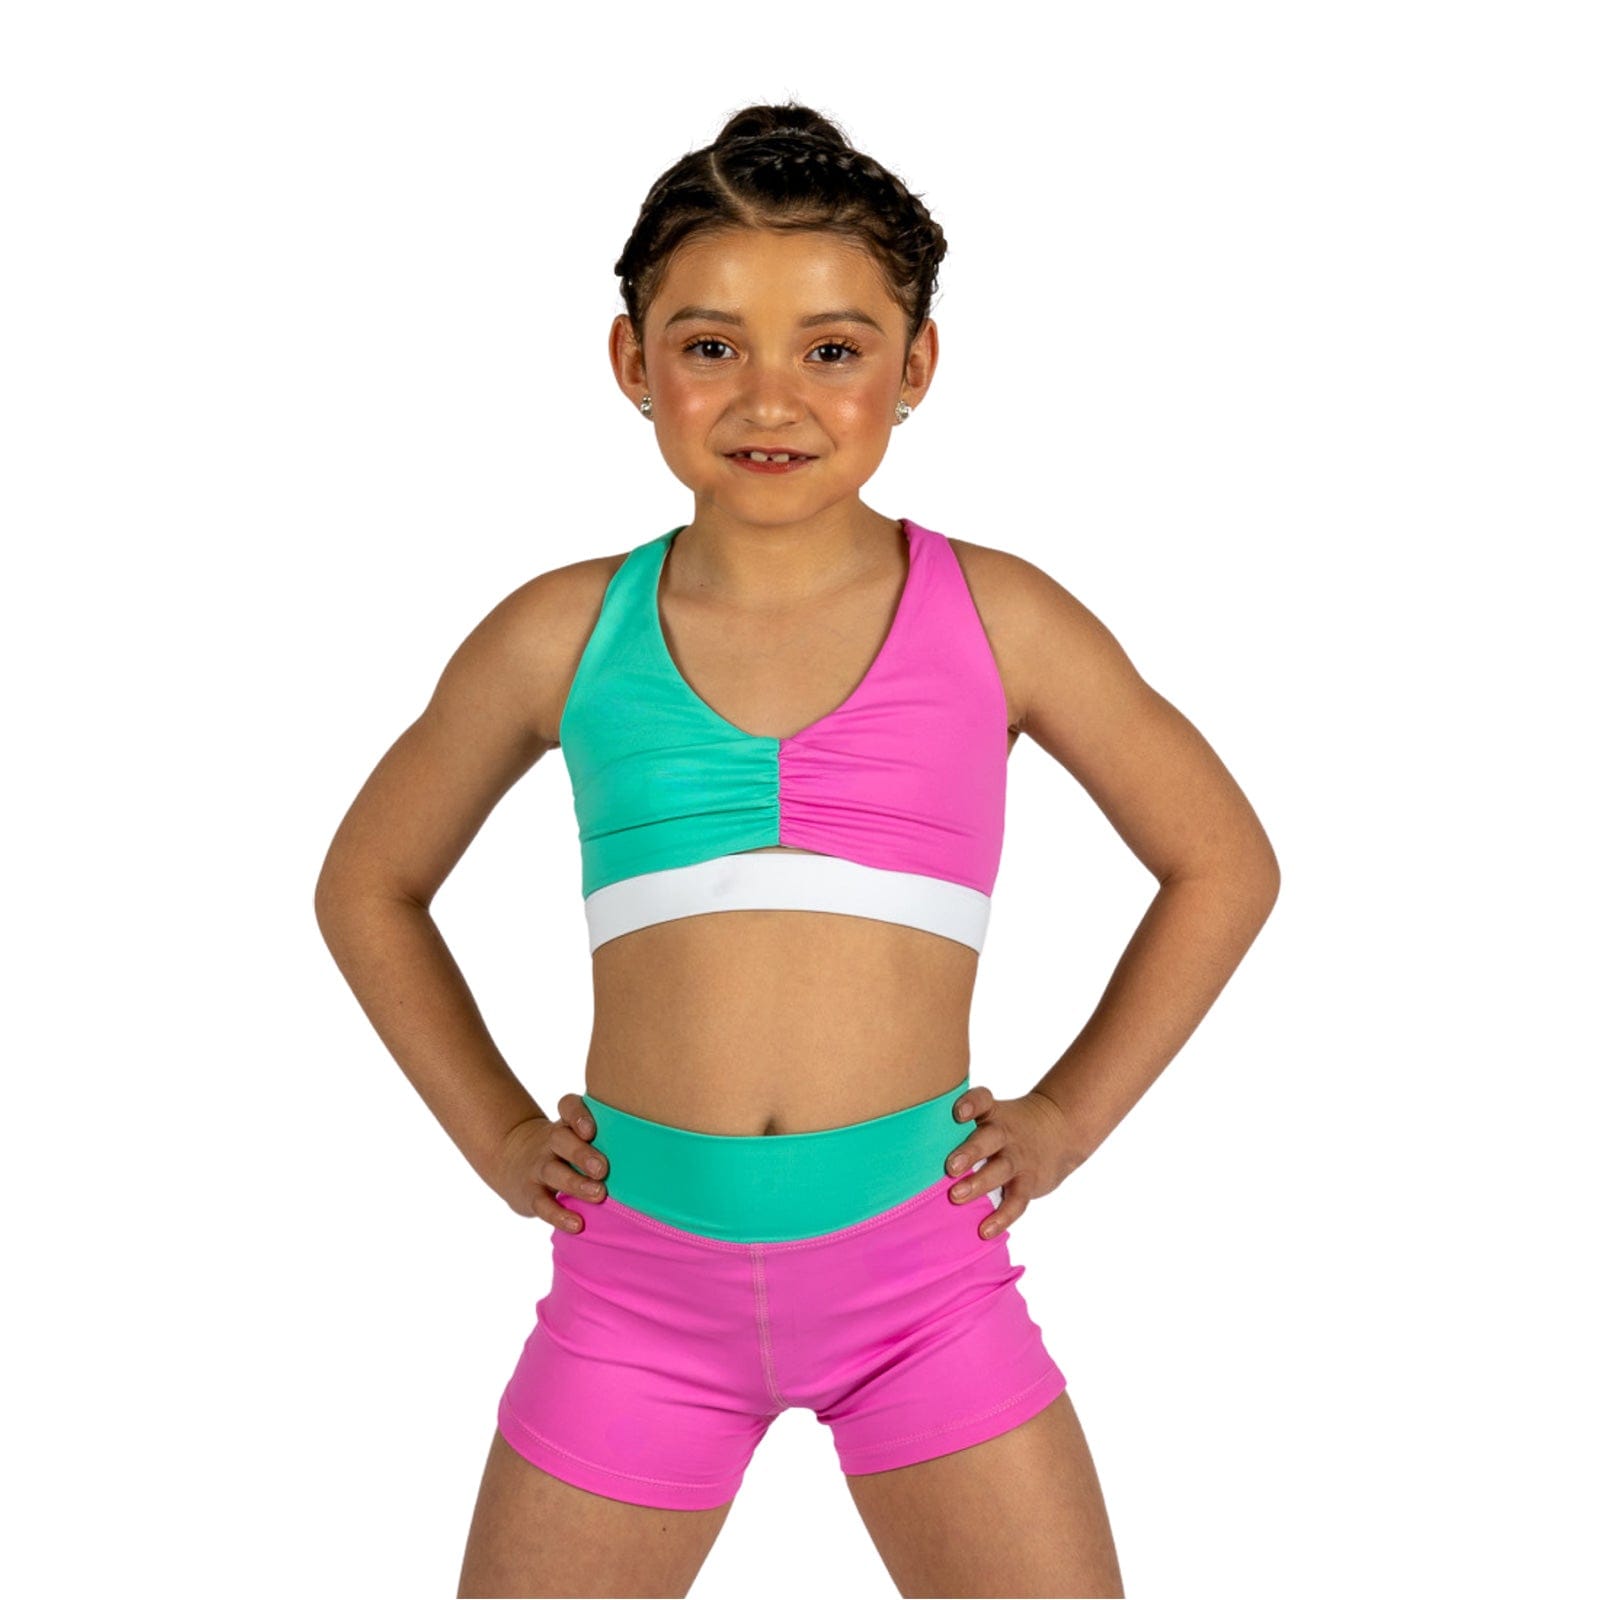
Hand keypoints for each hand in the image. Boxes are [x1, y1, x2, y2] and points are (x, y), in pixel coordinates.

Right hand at [491, 1091, 607, 1232]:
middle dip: (582, 1153)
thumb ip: (610, 1134)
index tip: (592, 1130)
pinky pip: (542, 1203)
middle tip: (603, 1168)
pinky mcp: (529, 1193)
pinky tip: (577, 1224)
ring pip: (553, 1171)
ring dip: (575, 1183)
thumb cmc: (566, 1148)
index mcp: (567, 1123)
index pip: (568, 1107)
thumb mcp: (578, 1134)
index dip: (578, 1115)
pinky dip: (559, 1215)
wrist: (513, 1161)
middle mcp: (550, 1142)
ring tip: (598, 1195)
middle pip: (561, 1139)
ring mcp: (538, 1167)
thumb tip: (661, 1145)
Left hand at [945, 1085, 1076, 1238]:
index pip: (982, 1100)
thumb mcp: (991, 1114)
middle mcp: (1005, 1133)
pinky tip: (984, 1230)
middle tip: (950, 1167)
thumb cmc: (1006, 1126)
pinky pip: (1016, 1201)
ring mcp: (1019, 1158)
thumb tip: (910, 1147)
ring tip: (957, 1196)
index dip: (971, 1104)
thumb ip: (959, 1126)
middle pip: (989, 1138)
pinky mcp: (1029, 1182)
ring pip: (1001, 1169)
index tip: (958, 1113)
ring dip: (979, 1183)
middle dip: (970, 1151)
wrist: (1059, 1130)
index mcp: (992, 1113)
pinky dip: (1001, 1217)